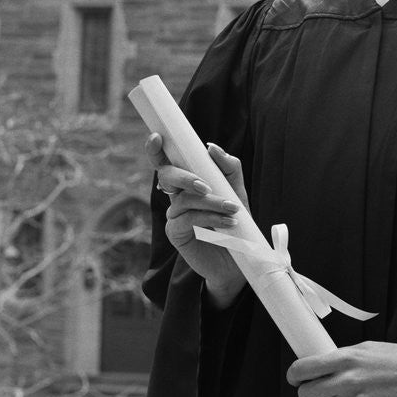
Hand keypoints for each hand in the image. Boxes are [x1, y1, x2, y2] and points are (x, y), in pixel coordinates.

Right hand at [144, 133, 247, 307]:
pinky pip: (187, 219)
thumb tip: (211, 147)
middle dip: (185, 177)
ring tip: (233, 209)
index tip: (157, 137)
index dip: (157, 150)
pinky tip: (228, 223)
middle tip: (205, 185)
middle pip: (167, 176)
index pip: (168, 161)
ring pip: (184, 199)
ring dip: (210, 202)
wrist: (239, 260)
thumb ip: (228, 168)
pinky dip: (210, 217)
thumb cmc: (237, 222)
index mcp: (188, 182)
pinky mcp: (175, 233)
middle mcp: (176, 196)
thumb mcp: (237, 191)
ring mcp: (174, 214)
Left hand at [286, 341, 396, 396]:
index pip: (303, 369)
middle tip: (318, 391)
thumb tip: (322, 364)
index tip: (296, 378)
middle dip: (308, 393)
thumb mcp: (369, 347)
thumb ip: (344, 357)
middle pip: (306, 394)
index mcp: (347, 358)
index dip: (295, 375)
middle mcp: (348, 381)